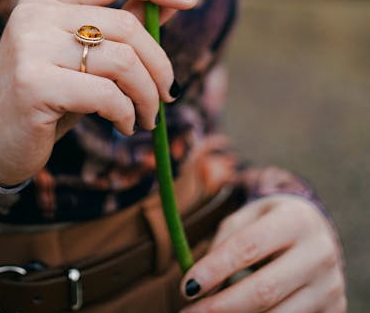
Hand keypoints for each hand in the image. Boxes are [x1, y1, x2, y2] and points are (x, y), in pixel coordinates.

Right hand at [0, 0, 197, 185]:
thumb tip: (172, 2)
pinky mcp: (33, 85)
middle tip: (169, 93)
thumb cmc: (47, 91)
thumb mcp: (82, 54)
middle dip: (159, 63)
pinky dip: (126, 113)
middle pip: (125, 25)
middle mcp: (35, 15)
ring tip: (147, 116)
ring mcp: (31, 47)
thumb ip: (119, 27)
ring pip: (122, 61)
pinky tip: (124, 126)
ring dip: (147, 94)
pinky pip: (105, 94)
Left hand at [180, 195, 345, 312]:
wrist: (317, 232)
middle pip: (264, 290)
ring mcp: (330, 286)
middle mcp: (319, 253)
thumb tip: (198, 281)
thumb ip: (225, 241)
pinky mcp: (334, 310)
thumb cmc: (271, 223)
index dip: (215, 269)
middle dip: (222, 307)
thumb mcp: (249, 216)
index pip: (249, 247)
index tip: (187, 286)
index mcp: (296, 220)